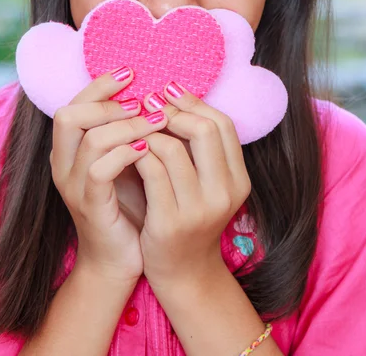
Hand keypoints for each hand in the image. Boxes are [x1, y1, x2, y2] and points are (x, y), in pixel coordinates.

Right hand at [49, 69, 167, 283]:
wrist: (120, 258)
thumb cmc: (129, 204)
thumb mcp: (128, 161)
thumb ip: (131, 132)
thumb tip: (156, 95)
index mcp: (70, 149)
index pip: (74, 103)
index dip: (100, 85)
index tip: (131, 72)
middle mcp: (64, 164)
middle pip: (69, 115)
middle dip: (109, 101)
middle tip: (143, 101)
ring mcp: (73, 186)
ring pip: (90, 139)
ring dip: (127, 125)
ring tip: (157, 121)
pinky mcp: (89, 206)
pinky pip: (100, 170)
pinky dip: (125, 153)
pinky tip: (148, 149)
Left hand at [134, 82, 250, 287]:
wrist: (183, 274)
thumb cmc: (190, 219)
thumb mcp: (206, 185)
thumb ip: (200, 151)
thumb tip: (176, 100)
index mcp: (238, 180)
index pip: (223, 125)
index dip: (195, 103)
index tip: (169, 91)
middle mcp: (224, 193)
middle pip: (204, 129)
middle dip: (173, 111)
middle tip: (150, 104)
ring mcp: (198, 209)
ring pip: (171, 148)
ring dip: (149, 131)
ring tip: (136, 126)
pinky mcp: (170, 222)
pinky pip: (150, 171)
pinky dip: (136, 152)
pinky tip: (128, 149)